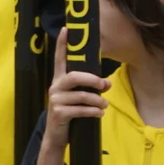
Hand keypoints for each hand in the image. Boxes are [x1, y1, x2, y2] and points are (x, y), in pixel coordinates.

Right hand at [36, 28, 110, 164]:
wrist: (57, 136)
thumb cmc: (69, 112)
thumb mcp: (77, 97)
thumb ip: (89, 88)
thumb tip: (108, 83)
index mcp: (59, 79)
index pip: (59, 58)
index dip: (62, 44)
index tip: (66, 29)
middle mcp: (55, 87)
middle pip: (75, 77)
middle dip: (93, 80)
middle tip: (105, 85)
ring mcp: (55, 100)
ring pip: (81, 96)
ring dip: (97, 101)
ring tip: (104, 106)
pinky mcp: (59, 113)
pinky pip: (80, 110)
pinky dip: (93, 112)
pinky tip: (99, 114)